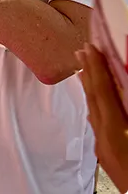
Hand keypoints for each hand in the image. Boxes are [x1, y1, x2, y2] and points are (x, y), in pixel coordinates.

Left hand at [77, 43, 127, 193]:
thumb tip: (123, 86)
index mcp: (115, 132)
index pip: (103, 91)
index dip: (97, 66)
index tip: (90, 46)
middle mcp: (104, 139)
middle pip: (93, 99)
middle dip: (88, 72)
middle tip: (82, 50)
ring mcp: (103, 150)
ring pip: (94, 112)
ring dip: (90, 88)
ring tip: (84, 69)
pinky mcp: (107, 158)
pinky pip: (97, 125)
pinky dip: (95, 107)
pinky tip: (95, 104)